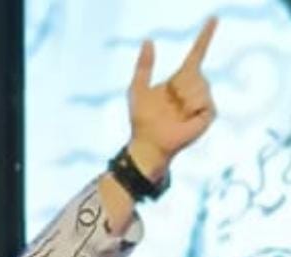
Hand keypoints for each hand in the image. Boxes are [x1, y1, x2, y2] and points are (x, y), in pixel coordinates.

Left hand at [127, 17, 217, 180]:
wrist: (148, 141)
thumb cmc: (141, 118)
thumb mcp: (138, 88)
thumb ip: (143, 65)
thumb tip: (148, 41)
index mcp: (180, 79)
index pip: (197, 54)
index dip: (205, 36)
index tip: (213, 19)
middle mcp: (194, 87)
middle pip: (195, 73)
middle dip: (178, 86)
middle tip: (168, 102)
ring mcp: (203, 101)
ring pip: (199, 86)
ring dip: (183, 98)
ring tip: (175, 112)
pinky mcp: (208, 114)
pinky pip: (203, 102)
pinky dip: (190, 108)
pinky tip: (184, 118)